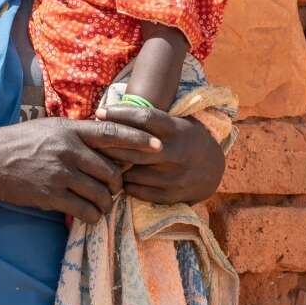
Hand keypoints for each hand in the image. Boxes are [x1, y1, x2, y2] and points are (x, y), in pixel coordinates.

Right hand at [0, 117, 161, 223]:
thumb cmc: (19, 143)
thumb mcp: (49, 129)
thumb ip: (76, 134)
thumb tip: (104, 140)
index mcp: (70, 130)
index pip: (113, 133)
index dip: (139, 141)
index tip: (159, 147)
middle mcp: (69, 149)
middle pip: (111, 170)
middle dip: (118, 184)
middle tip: (115, 188)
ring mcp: (60, 173)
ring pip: (101, 193)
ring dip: (106, 202)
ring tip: (101, 204)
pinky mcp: (51, 195)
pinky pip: (85, 210)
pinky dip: (92, 215)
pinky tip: (89, 215)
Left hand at [93, 103, 224, 204]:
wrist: (214, 169)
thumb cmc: (187, 140)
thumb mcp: (177, 124)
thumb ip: (152, 121)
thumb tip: (114, 110)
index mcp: (177, 130)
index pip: (144, 118)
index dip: (119, 114)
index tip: (99, 113)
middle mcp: (176, 153)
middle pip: (133, 148)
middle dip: (109, 144)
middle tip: (91, 140)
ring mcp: (174, 176)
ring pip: (132, 172)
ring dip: (115, 167)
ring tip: (101, 161)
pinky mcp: (171, 195)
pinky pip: (137, 191)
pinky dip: (125, 184)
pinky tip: (120, 177)